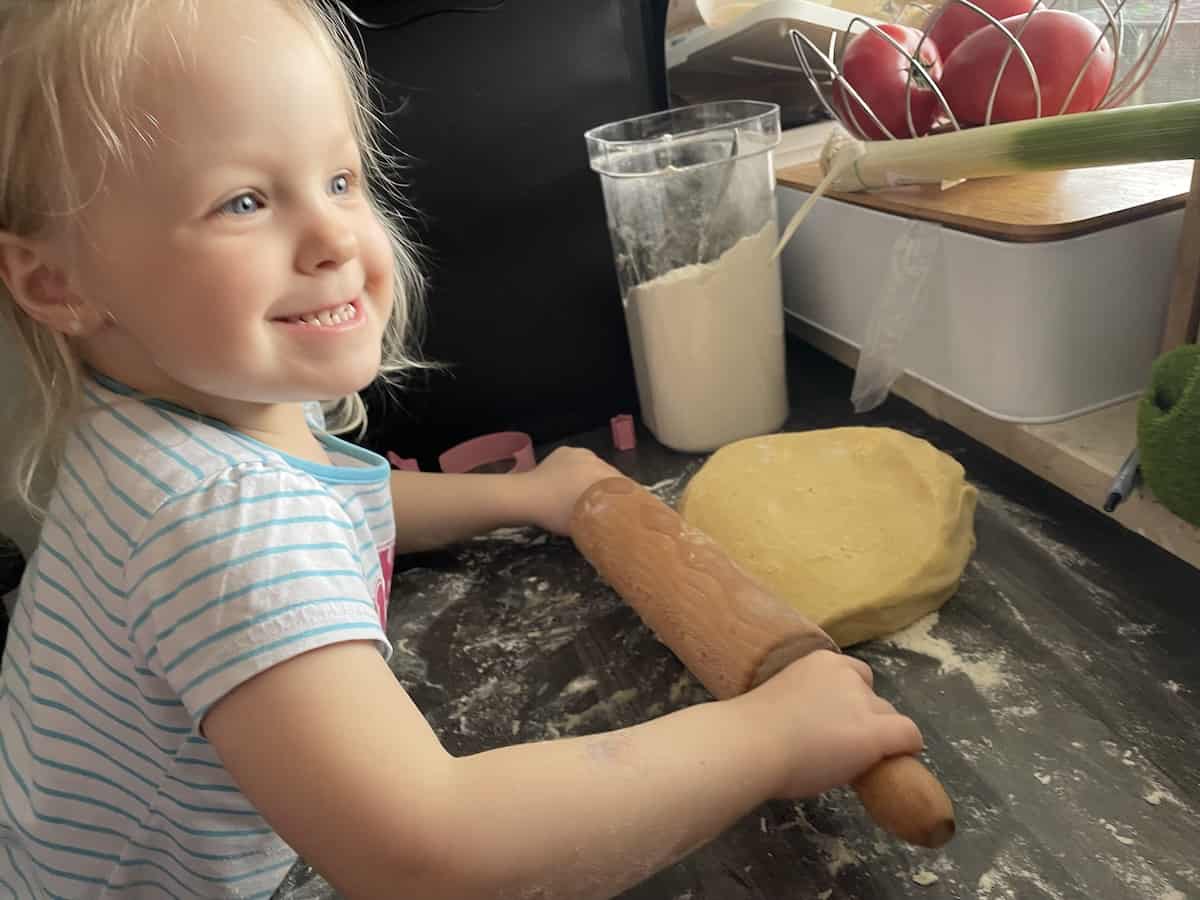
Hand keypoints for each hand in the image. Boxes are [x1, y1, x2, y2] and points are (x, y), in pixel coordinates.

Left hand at [518, 447, 621, 534]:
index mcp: (600, 473)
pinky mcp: (565, 451)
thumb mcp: (583, 522)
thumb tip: (616, 521)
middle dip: (611, 485)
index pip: (623, 483)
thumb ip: (603, 517)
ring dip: (596, 476)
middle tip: (609, 500)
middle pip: (610, 472)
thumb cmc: (555, 512)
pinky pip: (581, 460)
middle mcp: (593, 458)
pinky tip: (575, 480)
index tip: (627, 505)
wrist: (524, 497)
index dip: (627, 494)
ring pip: (596, 465)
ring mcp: (578, 452)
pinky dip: (581, 469)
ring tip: (590, 490)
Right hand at [732, 650, 923, 799]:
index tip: (836, 722)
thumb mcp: (779, 702)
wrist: (750, 744)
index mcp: (819, 662)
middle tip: (843, 746)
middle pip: (872, 697)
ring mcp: (862, 702)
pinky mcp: (875, 731)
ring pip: (888, 716)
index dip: (850, 702)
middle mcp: (845, 674)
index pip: (852, 675)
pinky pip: (908, 734)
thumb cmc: (750, 730)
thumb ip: (801, 705)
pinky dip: (906, 747)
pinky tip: (898, 762)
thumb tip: (806, 728)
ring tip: (858, 761)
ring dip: (878, 735)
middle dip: (864, 719)